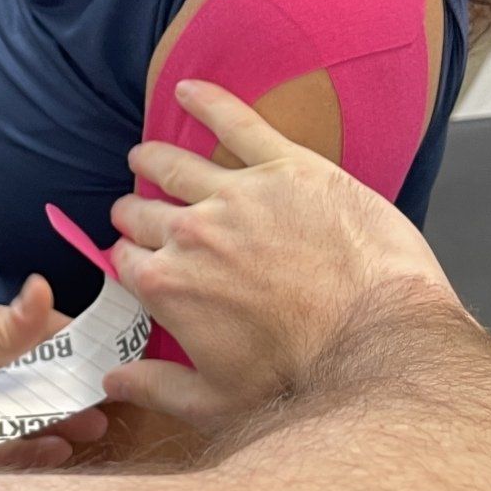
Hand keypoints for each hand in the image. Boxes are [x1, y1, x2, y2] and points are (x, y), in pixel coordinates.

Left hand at [0, 276, 108, 472]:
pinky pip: (4, 454)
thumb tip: (44, 288)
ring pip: (23, 416)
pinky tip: (58, 453)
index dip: (66, 337)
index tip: (105, 347)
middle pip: (31, 376)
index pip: (27, 329)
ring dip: (58, 420)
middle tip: (107, 394)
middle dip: (68, 384)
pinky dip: (32, 453)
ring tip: (93, 426)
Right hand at [102, 80, 462, 433]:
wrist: (378, 345)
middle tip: (140, 210)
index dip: (128, 258)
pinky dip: (207, 100)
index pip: (124, 258)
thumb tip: (112, 383)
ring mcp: (237, 194)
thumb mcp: (217, 402)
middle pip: (142, 210)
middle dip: (135, 211)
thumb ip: (156, 388)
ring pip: (172, 163)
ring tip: (146, 156)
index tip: (137, 259)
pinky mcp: (286, 166)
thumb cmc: (301, 379)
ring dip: (152, 159)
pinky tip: (188, 89)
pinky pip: (236, 120)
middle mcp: (189, 233)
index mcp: (167, 286)